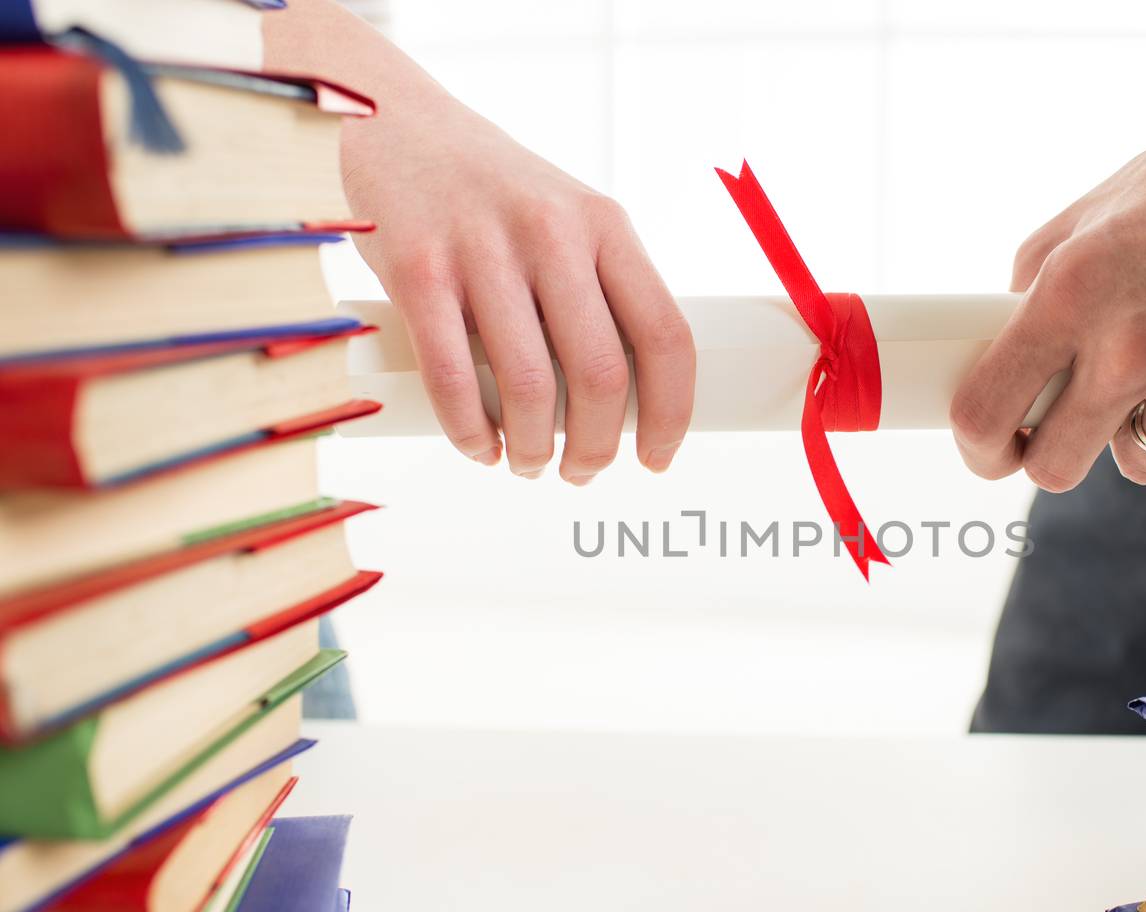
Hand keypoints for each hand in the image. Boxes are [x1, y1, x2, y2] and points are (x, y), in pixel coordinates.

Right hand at [342, 92, 693, 481]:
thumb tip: (630, 404)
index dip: (670, 413)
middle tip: (581, 472)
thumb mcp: (567, 221)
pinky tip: (480, 446)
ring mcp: (483, 248)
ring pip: (529, 386)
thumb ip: (601, 292)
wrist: (397, 126)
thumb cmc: (494, 195)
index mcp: (605, 225)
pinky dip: (471, 433)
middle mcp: (552, 231)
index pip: (665, 335)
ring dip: (532, 448)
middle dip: (596, 446)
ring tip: (527, 462)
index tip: (655, 457)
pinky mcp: (418, 267)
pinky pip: (453, 378)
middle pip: (601, 374)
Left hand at [950, 52, 1145, 490]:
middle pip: (1055, 469)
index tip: (991, 449)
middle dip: (1053, 451)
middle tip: (1068, 422)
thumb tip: (995, 365)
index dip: (979, 448)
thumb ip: (1025, 301)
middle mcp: (1134, 345)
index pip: (985, 414)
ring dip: (1137, 434)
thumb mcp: (1075, 225)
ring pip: (1139, 465)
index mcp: (1070, 294)